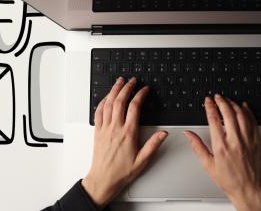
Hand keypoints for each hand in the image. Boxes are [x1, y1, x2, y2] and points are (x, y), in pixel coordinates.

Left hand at [82, 77, 167, 207]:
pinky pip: (98, 112)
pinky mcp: (97, 132)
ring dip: (114, 90)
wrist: (103, 180)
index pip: (134, 108)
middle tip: (132, 80)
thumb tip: (163, 133)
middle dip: (126, 88)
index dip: (140, 95)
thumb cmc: (121, 172)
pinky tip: (106, 97)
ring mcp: (105, 129)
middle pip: (120, 101)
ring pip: (108, 104)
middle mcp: (115, 129)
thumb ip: (153, 145)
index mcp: (128, 134)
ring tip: (119, 82)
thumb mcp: (142, 161)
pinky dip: (102, 102)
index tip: (144, 90)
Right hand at [184, 95, 260, 210]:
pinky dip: (248, 111)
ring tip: (228, 100)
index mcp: (221, 146)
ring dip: (234, 104)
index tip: (207, 101)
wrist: (247, 188)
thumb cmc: (228, 179)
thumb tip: (188, 134)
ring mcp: (247, 140)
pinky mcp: (256, 141)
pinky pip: (253, 121)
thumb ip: (197, 146)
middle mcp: (235, 141)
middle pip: (228, 113)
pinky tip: (244, 107)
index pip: (214, 119)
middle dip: (221, 101)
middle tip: (217, 97)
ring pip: (241, 115)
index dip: (210, 107)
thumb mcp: (208, 164)